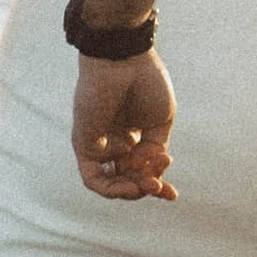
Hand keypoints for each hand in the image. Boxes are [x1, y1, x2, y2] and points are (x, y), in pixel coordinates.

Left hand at [72, 49, 178, 200]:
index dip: (158, 185)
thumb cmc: (145, 82)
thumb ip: (156, 151)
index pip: (142, 170)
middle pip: (128, 179)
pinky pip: (93, 178)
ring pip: (112, 183)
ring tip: (149, 185)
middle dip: (147, 189)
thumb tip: (150, 174)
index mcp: (131, 134)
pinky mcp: (83, 144)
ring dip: (132, 190)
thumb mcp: (161, 122)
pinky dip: (112, 188)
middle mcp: (113, 141)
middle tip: (162, 188)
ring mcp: (98, 143)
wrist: (124, 60)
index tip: (173, 195)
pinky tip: (131, 185)